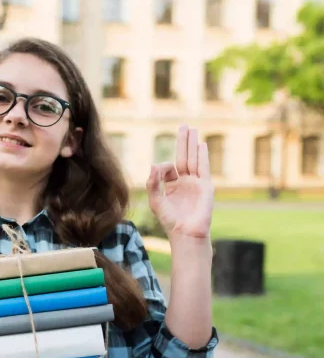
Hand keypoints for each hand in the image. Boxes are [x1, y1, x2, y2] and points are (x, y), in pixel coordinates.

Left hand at [146, 125, 213, 240]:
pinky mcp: (205, 186)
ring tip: (192, 129)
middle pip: (184, 157)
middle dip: (183, 142)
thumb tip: (153, 164)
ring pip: (194, 159)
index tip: (158, 172)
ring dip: (193, 144)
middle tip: (184, 125)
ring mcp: (196, 183)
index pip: (169, 168)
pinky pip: (203, 167)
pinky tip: (201, 144)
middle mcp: (185, 183)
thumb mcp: (156, 201)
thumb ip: (152, 183)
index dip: (162, 167)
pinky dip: (202, 156)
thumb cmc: (170, 221)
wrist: (185, 232)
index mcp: (173, 186)